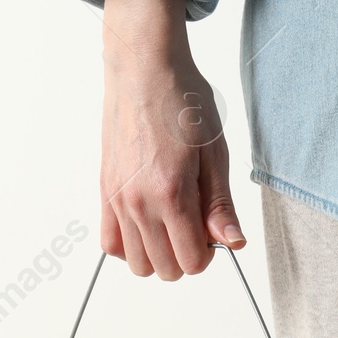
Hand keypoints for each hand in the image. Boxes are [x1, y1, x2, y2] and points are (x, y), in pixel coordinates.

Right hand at [99, 0, 244, 278]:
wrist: (144, 68)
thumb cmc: (182, 101)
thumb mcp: (215, 153)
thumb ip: (220, 205)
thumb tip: (233, 242)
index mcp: (170, 193)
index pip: (191, 262)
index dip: (210, 254)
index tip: (214, 230)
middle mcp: (138, 201)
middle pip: (163, 269)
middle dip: (186, 256)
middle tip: (196, 224)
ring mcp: (117, 198)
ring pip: (135, 263)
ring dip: (158, 254)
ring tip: (173, 223)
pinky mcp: (104, 190)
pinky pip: (110, 242)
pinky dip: (130, 245)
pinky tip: (149, 224)